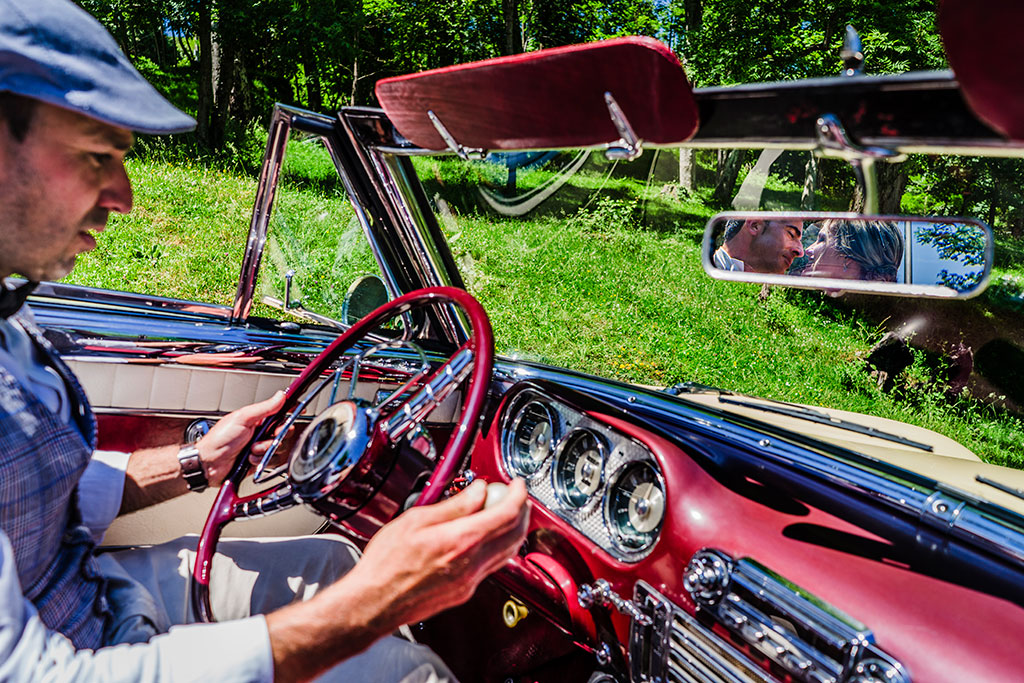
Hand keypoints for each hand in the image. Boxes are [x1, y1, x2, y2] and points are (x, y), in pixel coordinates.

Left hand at [196, 390, 285, 485]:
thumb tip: (280, 396)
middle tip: (266, 436)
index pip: (279, 410)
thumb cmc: (219, 439)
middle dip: (276, 435)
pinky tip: (250, 458)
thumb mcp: (243, 418)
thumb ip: (264, 407)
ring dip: (265, 449)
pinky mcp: (259, 460)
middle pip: (283, 431)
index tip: (300, 408)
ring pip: (278, 447)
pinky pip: (271, 460)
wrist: (209, 463)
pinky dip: (261, 460)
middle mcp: (260, 431)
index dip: (291, 409)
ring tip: (251, 449)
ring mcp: (260, 446)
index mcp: (257, 417)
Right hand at [340, 478, 529, 631]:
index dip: (518, 494)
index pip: (507, 514)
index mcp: (461, 541)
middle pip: (515, 534)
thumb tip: (478, 491)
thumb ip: (453, 505)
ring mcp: (470, 581)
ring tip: (503, 513)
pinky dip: (497, 547)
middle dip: (522, 510)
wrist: (374, 602)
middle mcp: (471, 564)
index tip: (517, 484)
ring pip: (508, 552)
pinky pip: (492, 565)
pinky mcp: (465, 592)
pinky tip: (484, 537)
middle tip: (515, 495)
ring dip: (513, 530)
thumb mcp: (416, 520)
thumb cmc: (387, 564)